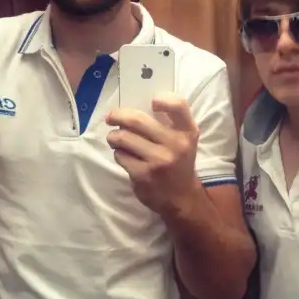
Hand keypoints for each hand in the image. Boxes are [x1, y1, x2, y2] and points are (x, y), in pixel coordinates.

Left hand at [106, 94, 199, 213]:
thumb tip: (134, 106)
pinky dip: (119, 154)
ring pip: (123, 138)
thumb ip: (169, 123)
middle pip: (137, 120)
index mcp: (188, 132)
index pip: (178, 105)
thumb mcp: (183, 141)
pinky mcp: (143, 175)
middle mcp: (175, 144)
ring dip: (114, 137)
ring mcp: (158, 160)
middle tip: (111, 117)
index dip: (163, 99)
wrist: (182, 198)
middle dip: (118, 116)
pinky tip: (125, 156)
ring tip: (115, 138)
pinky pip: (121, 156)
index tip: (152, 102)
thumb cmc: (179, 162)